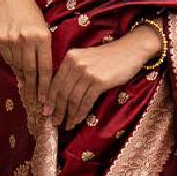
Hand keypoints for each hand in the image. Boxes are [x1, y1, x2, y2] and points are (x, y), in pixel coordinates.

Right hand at [0, 0, 52, 107]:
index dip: (45, 86)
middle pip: (31, 71)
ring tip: (28, 92)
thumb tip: (44, 77)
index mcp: (42, 37)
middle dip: (34, 89)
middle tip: (36, 104)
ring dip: (24, 80)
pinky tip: (19, 73)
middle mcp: (27, 39)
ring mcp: (12, 40)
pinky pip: (9, 60)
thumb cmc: (34, 15)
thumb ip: (45, 51)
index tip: (45, 100)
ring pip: (19, 67)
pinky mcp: (1, 40)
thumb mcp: (45, 29)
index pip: (45, 68)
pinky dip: (14, 68)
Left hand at [43, 25, 162, 129]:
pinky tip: (78, 120)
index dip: (49, 99)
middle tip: (54, 122)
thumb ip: (72, 71)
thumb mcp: (85, 59)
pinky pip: (86, 101)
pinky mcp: (99, 81)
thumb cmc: (108, 57)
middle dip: (57, 110)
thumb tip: (60, 94)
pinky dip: (81, 113)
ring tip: (67, 125)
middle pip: (62, 92)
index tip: (46, 111)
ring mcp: (87, 73)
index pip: (55, 82)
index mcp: (69, 58)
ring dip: (69, 115)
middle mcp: (76, 64)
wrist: (130, 50)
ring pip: (73, 99)